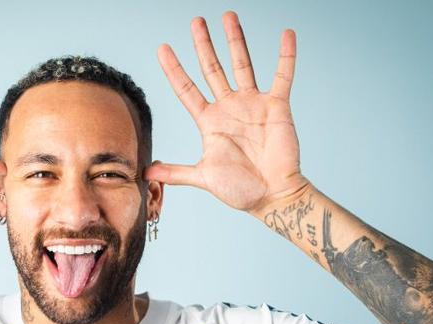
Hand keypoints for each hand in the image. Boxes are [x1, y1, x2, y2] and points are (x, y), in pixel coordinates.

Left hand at [145, 12, 309, 213]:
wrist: (273, 197)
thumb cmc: (241, 190)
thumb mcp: (203, 177)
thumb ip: (176, 172)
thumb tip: (145, 173)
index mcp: (209, 121)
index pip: (186, 88)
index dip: (174, 69)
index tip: (162, 48)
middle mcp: (229, 107)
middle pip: (212, 68)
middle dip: (203, 45)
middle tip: (195, 22)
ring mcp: (253, 104)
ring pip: (242, 65)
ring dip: (235, 40)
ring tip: (228, 16)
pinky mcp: (277, 107)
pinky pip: (282, 76)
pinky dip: (285, 56)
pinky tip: (286, 35)